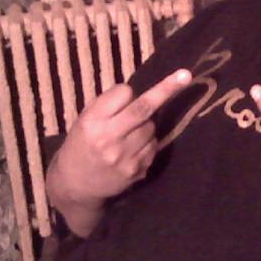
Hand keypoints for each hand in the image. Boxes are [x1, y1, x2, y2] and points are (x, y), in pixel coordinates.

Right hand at [51, 69, 191, 206]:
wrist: (75, 185)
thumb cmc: (81, 144)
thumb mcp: (85, 120)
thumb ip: (108, 105)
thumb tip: (139, 92)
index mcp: (93, 122)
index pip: (123, 93)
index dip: (126, 93)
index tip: (125, 95)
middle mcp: (109, 138)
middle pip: (144, 108)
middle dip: (167, 89)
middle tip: (185, 75)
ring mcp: (125, 156)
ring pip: (152, 127)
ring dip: (147, 124)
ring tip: (129, 134)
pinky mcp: (138, 169)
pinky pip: (153, 145)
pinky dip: (148, 142)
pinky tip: (132, 149)